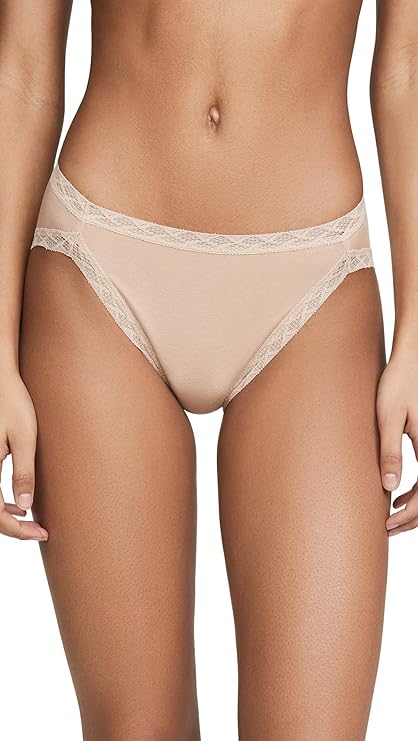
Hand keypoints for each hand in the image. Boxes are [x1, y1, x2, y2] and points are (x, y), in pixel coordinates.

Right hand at [0, 372, 47, 540]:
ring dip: (5, 516)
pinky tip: (18, 502)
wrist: (0, 380)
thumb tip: (25, 504)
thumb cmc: (13, 403)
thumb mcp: (24, 438)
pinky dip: (0, 502)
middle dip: (13, 527)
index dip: (18, 530)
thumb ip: (24, 472)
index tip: (41, 533)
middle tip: (40, 531)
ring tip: (30, 519)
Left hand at [376, 352, 417, 536]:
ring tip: (392, 516)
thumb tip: (388, 486)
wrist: (410, 362)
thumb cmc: (397, 385)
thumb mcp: (388, 419)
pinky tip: (400, 494)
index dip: (409, 515)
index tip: (388, 524)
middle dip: (413, 518)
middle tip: (388, 528)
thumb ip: (390, 452)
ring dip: (416, 506)